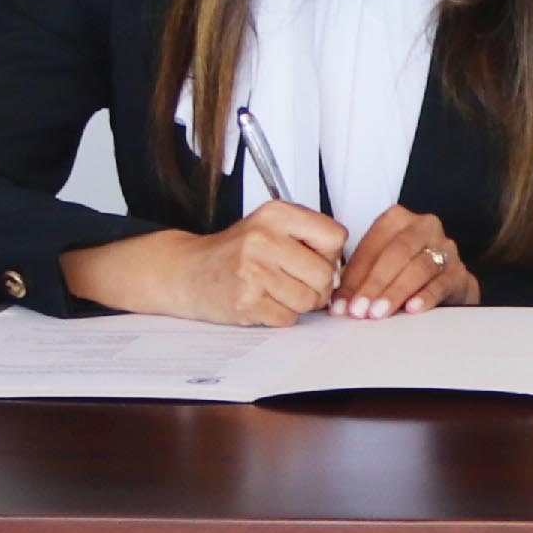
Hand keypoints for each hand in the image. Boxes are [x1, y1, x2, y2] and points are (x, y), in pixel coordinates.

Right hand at [62, 201, 347, 325]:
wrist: (187, 272)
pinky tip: (264, 303)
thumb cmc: (236, 251)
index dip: (331, 254)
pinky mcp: (245, 300)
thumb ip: (309, 238)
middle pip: (326, 274)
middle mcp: (264, 238)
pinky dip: (281, 316)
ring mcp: (253, 270)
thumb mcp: (271, 227)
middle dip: (319, 285)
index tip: (315, 258)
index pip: (336, 236)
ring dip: (300, 303)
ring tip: (278, 292)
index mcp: (277, 214)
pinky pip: (287, 318)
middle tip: (298, 282)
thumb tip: (345, 269)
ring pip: (309, 300)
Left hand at [334, 208, 478, 317]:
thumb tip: (338, 306)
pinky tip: (412, 308)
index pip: (372, 246)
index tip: (341, 304)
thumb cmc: (402, 269)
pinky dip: (426, 296)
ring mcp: (445, 247)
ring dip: (396, 291)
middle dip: (375, 283)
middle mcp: (423, 227)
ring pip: (420, 266)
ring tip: (379, 312)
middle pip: (397, 252)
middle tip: (359, 309)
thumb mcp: (376, 267)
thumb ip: (356, 281)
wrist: (443, 279)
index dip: (354, 277)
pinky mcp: (458, 270)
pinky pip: (442, 282)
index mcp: (397, 219)